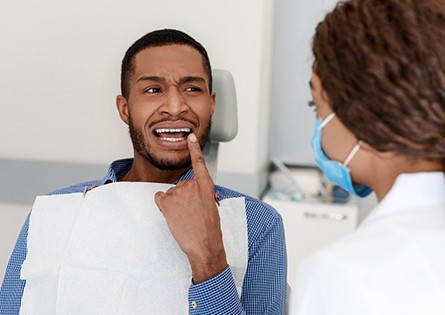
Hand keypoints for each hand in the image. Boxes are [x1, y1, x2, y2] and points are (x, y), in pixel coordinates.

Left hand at [154, 133, 227, 282]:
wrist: (204, 245)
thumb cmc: (210, 229)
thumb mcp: (211, 206)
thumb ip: (202, 194)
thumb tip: (194, 195)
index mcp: (206, 185)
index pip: (199, 162)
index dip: (194, 148)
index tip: (190, 137)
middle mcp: (192, 185)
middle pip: (181, 185)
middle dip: (183, 198)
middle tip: (190, 213)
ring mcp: (178, 192)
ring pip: (170, 193)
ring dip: (174, 204)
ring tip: (184, 217)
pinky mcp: (167, 201)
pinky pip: (160, 198)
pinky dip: (163, 206)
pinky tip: (173, 216)